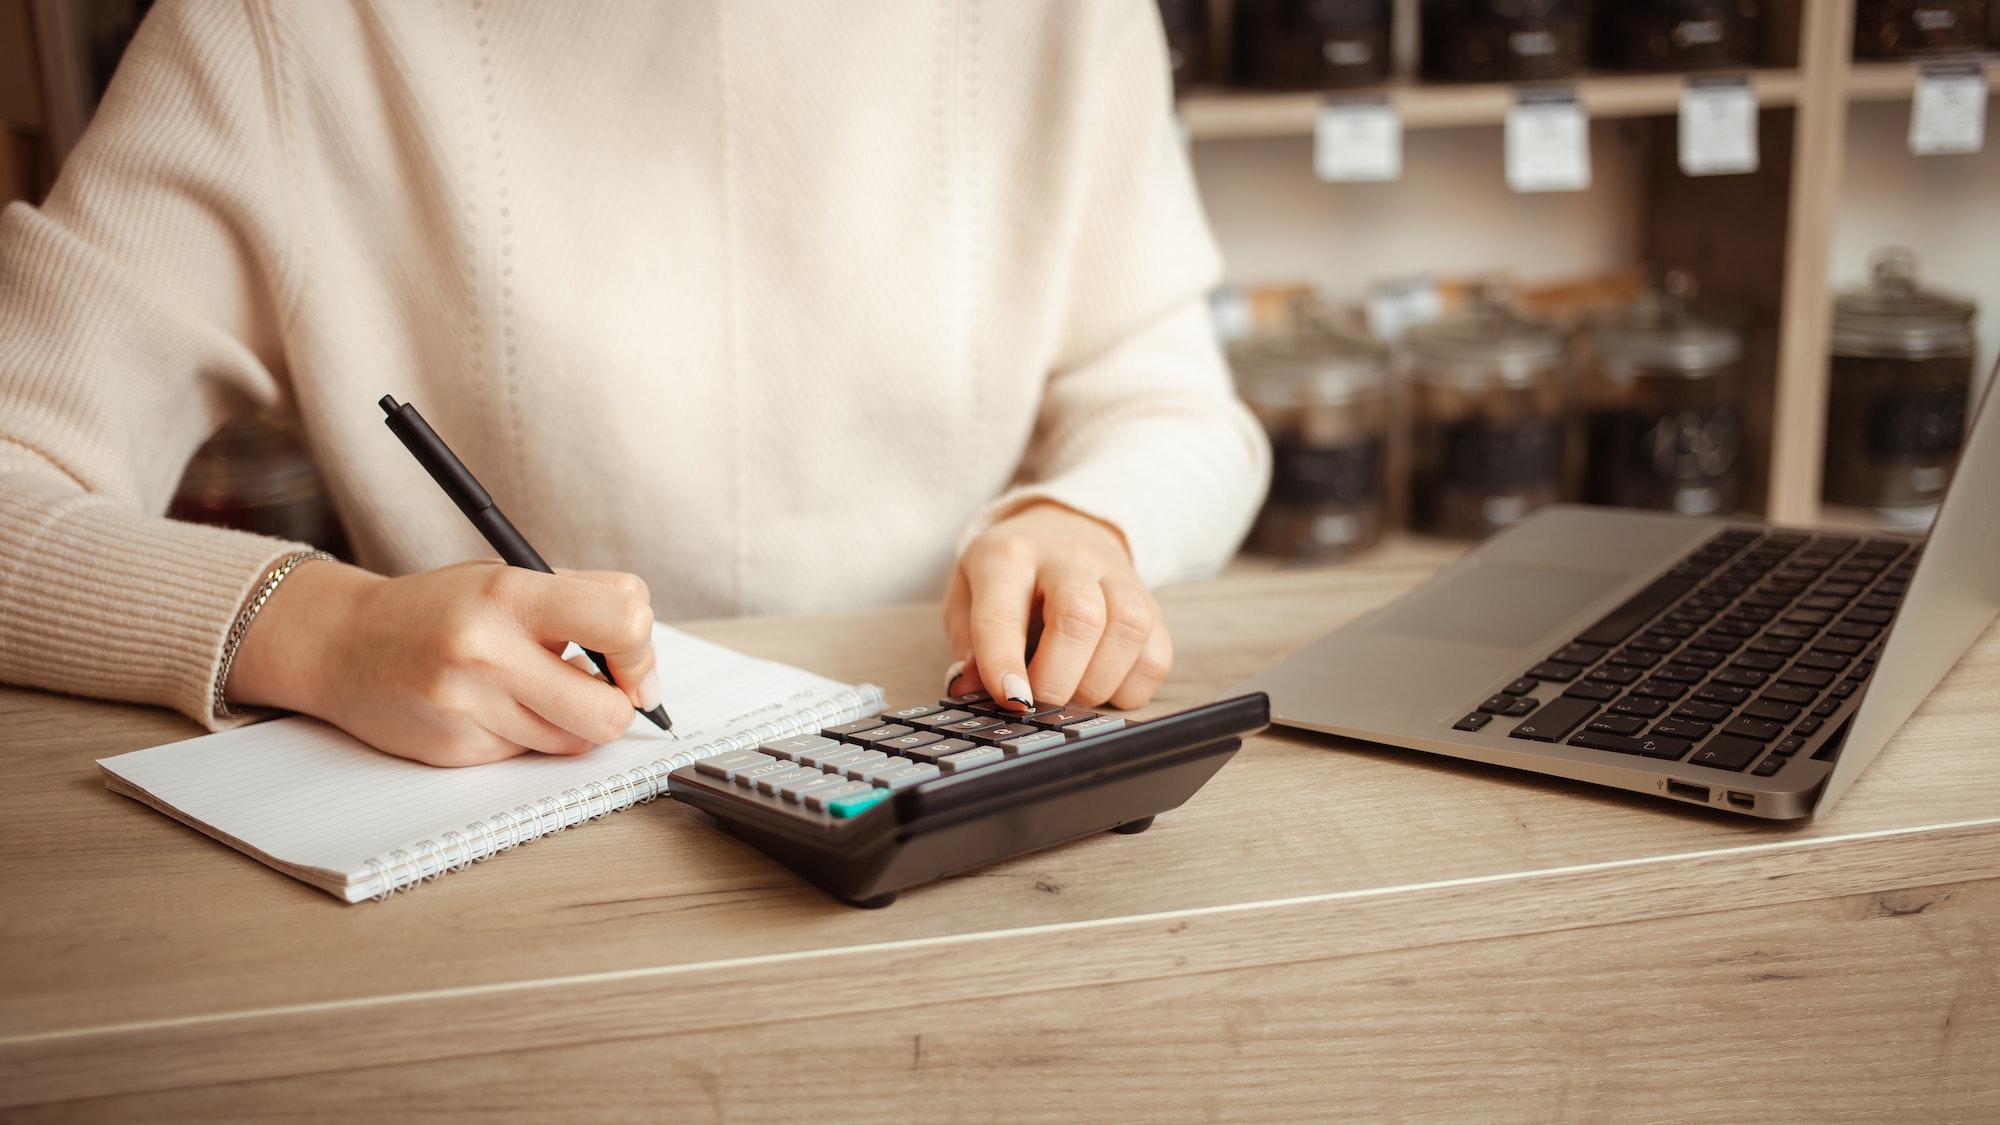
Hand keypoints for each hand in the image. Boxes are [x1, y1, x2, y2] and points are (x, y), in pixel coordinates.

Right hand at [226, 559, 659, 765]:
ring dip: (570, 722)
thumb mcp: (508, 578)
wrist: (343, 644)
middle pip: (609, 712)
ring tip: (532, 689)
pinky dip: (529, 738)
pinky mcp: (457, 751)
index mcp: (509, 593)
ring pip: (575, 742)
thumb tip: (643, 668)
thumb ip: (582, 605)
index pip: (623, 621)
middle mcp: (488, 651)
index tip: (633, 664)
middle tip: (599, 690)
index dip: (643, 652)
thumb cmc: (439, 609)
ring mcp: (470, 707)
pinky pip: (531, 757)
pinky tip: (493, 709)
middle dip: (618, 707)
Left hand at [944, 501, 1170, 712]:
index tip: (1012, 701)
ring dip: (1098, 683)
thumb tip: (970, 689)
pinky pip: (1157, 655)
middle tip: (1040, 703)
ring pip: (1128, 630)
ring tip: (1073, 693)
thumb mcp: (970, 593)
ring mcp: (1118, 577)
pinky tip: (1105, 685)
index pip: (1004, 611)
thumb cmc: (1012, 573)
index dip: (1004, 662)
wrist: (1067, 526)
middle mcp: (1069, 558)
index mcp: (1009, 555)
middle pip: (1079, 617)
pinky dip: (1131, 687)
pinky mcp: (1153, 605)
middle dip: (1057, 678)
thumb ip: (969, 643)